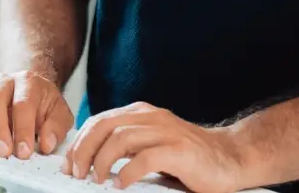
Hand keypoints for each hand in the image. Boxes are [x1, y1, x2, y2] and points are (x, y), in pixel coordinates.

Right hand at [0, 71, 75, 158]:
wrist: (28, 89)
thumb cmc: (42, 104)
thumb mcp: (59, 113)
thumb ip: (56, 128)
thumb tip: (46, 144)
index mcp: (28, 82)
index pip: (22, 104)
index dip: (22, 130)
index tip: (24, 152)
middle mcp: (4, 81)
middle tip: (3, 152)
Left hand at [63, 102, 254, 191]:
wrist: (230, 158)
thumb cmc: (189, 156)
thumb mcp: (152, 145)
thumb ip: (128, 147)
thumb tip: (91, 163)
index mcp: (141, 114)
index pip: (99, 121)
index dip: (79, 142)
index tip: (68, 163)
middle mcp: (151, 118)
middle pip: (104, 126)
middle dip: (83, 150)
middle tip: (75, 173)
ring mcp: (166, 132)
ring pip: (120, 138)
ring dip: (101, 161)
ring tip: (95, 179)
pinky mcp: (179, 150)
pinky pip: (145, 158)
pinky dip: (127, 172)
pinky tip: (121, 184)